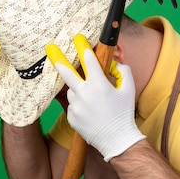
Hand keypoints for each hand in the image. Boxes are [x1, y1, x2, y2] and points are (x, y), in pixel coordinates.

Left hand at [46, 35, 145, 161]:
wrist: (116, 140)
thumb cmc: (123, 114)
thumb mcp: (129, 89)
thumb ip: (123, 71)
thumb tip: (114, 64)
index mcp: (99, 85)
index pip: (89, 60)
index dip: (83, 47)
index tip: (78, 38)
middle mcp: (84, 94)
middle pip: (67, 73)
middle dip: (58, 59)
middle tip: (50, 49)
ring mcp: (76, 107)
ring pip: (73, 91)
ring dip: (80, 91)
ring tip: (94, 103)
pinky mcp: (71, 118)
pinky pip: (73, 106)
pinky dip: (80, 105)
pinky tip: (91, 113)